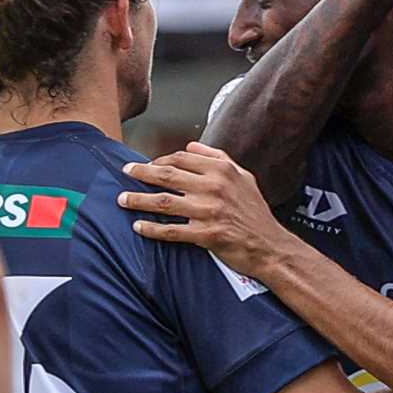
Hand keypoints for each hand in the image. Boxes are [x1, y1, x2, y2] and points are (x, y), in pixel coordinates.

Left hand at [118, 142, 299, 275]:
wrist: (270, 246)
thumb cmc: (256, 212)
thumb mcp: (243, 177)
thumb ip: (217, 158)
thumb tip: (191, 146)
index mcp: (222, 170)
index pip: (181, 158)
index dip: (159, 160)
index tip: (147, 164)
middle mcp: (214, 188)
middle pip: (167, 175)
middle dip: (141, 173)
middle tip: (125, 171)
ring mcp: (209, 212)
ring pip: (164, 202)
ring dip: (139, 200)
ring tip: (122, 200)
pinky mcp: (206, 235)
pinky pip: (171, 231)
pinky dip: (152, 229)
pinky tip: (139, 227)